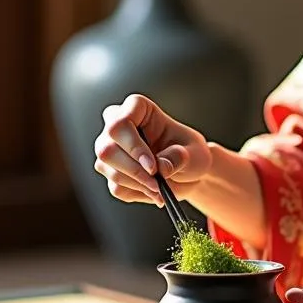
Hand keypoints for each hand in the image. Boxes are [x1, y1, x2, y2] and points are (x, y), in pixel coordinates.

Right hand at [94, 93, 219, 204]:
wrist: (188, 173)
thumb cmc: (191, 153)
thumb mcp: (195, 153)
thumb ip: (179, 157)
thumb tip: (161, 167)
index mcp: (139, 109)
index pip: (120, 122)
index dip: (133, 146)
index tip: (152, 166)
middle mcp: (118, 126)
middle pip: (106, 148)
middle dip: (133, 170)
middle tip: (157, 181)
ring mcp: (111, 149)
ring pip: (107, 168)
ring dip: (136, 183)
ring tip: (160, 188)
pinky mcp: (111, 171)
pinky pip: (116, 186)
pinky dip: (137, 192)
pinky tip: (154, 191)